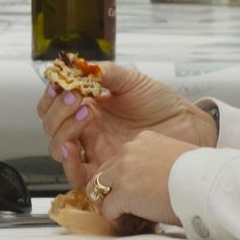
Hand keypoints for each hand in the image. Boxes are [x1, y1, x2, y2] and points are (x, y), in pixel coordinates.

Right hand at [34, 61, 205, 167]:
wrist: (189, 127)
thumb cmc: (163, 105)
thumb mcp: (132, 81)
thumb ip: (105, 72)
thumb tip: (77, 65)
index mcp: (90, 108)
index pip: (54, 104)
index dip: (51, 95)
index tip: (60, 82)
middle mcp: (88, 131)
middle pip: (52, 126)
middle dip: (57, 110)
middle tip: (75, 96)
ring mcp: (95, 152)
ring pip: (58, 149)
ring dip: (62, 132)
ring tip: (83, 114)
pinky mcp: (105, 172)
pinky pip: (76, 174)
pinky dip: (68, 162)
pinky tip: (74, 147)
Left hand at [70, 115, 216, 224]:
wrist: (208, 185)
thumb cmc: (202, 176)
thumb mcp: (176, 158)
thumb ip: (156, 165)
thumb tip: (153, 184)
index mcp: (143, 140)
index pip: (121, 159)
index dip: (126, 179)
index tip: (139, 193)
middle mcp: (129, 151)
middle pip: (106, 173)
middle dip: (115, 191)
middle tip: (131, 207)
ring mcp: (123, 171)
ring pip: (100, 189)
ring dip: (113, 204)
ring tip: (129, 217)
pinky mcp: (123, 193)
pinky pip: (108, 209)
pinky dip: (118, 220)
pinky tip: (133, 225)